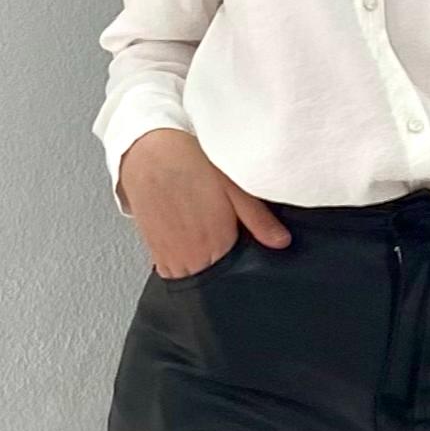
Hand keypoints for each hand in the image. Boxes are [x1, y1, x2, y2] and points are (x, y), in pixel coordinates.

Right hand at [118, 127, 294, 279]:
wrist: (148, 153)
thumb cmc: (190, 163)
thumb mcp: (234, 186)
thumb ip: (258, 219)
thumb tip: (281, 241)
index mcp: (217, 245)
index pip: (239, 271)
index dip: (245, 257)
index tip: (243, 242)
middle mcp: (192, 259)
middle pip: (217, 277)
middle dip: (224, 262)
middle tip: (222, 231)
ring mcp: (171, 259)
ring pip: (195, 276)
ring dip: (202, 263)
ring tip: (202, 230)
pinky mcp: (155, 253)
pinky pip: (173, 272)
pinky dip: (183, 260)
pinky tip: (187, 234)